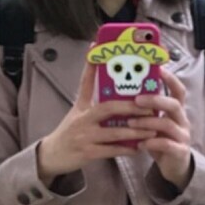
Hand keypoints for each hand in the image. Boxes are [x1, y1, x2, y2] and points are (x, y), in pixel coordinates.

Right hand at [37, 61, 143, 180]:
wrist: (52, 155)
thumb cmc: (69, 132)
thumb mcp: (77, 111)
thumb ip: (90, 96)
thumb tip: (102, 79)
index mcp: (81, 106)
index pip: (86, 82)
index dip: (91, 66)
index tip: (97, 49)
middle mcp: (82, 119)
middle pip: (108, 108)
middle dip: (131, 107)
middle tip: (149, 106)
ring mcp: (85, 136)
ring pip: (114, 133)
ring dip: (135, 131)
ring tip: (151, 131)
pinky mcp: (88, 153)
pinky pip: (111, 150)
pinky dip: (126, 149)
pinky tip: (138, 148)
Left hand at [126, 68, 193, 188]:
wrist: (174, 167)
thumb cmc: (160, 141)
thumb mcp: (154, 123)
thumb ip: (146, 111)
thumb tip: (123, 94)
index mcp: (177, 111)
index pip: (179, 90)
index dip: (170, 79)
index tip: (158, 69)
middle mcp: (182, 121)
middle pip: (174, 105)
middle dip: (155, 100)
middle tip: (137, 100)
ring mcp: (183, 136)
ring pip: (168, 125)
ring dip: (147, 123)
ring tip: (130, 123)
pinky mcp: (180, 151)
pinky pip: (167, 145)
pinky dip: (152, 144)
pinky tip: (140, 144)